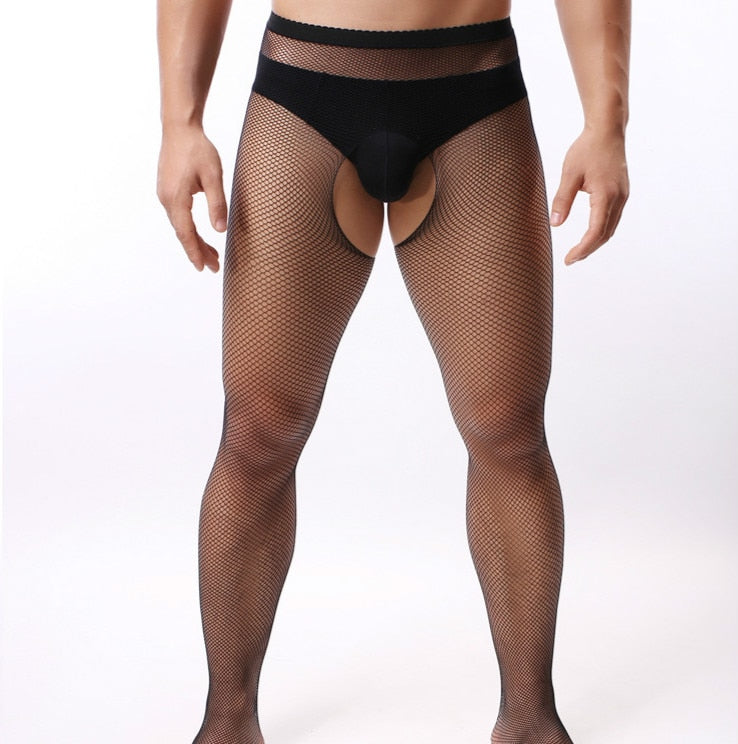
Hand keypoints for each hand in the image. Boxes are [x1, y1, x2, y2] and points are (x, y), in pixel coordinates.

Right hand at [156, 125, 226, 271]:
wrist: (179, 128)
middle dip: (198, 251)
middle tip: (214, 267)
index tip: (204, 268)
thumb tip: (220, 230)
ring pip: (181, 226)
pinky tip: (200, 235)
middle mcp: (166, 199)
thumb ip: (217, 204)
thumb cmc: (197, 149)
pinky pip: (178, 216)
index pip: (186, 233)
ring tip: (212, 255)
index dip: (196, 252)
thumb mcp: (213, 176)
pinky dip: (189, 229)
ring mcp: (164, 195)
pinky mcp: (167, 190)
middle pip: (183, 233)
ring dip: (195, 241)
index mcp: (176, 198)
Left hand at [550, 128, 628, 265]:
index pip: (595, 232)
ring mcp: (623, 196)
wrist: (608, 131)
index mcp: (606, 195)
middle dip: (588, 250)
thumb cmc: (587, 149)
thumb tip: (555, 224)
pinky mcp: (622, 193)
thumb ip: (562, 200)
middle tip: (571, 259)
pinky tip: (589, 235)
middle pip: (605, 234)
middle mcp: (619, 198)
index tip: (569, 259)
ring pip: (611, 228)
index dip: (582, 249)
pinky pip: (613, 219)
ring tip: (578, 251)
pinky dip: (602, 231)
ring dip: (595, 242)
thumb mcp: (569, 174)